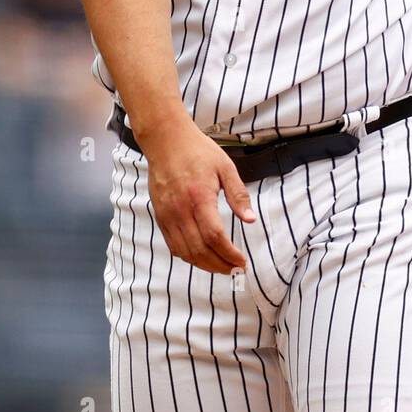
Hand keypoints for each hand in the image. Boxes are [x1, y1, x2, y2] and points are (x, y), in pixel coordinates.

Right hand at [138, 117, 255, 273]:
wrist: (166, 140)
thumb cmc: (198, 151)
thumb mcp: (225, 167)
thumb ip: (238, 195)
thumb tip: (250, 220)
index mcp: (200, 198)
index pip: (215, 237)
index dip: (229, 254)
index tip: (242, 262)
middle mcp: (181, 210)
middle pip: (199, 250)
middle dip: (219, 265)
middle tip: (235, 270)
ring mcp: (168, 215)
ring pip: (185, 252)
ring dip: (204, 265)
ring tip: (222, 267)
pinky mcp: (160, 216)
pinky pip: (173, 245)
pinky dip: (188, 256)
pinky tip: (201, 257)